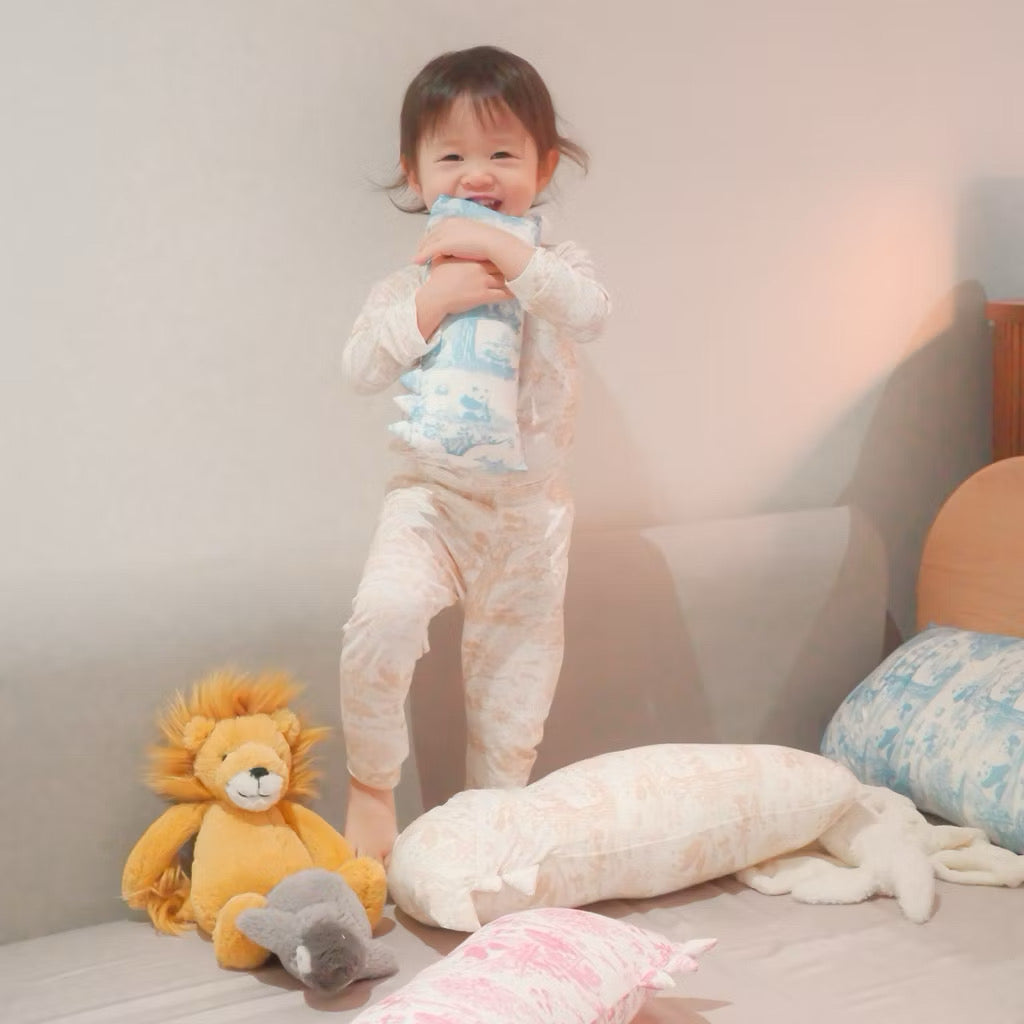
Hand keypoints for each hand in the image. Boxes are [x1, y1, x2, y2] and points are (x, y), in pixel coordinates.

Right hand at [414, 258, 512, 339]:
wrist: (436, 297)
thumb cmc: (436, 281)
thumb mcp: (440, 262)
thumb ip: (445, 253)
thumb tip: (442, 248)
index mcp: (470, 260)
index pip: (489, 255)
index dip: (498, 256)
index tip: (505, 256)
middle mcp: (479, 269)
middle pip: (499, 265)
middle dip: (507, 265)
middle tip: (517, 265)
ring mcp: (482, 282)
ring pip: (503, 278)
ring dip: (512, 279)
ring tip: (521, 279)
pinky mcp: (484, 296)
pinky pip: (502, 295)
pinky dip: (511, 294)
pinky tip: (518, 294)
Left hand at [415, 218, 533, 280]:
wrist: (495, 244)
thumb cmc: (490, 243)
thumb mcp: (476, 237)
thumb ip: (466, 239)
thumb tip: (466, 245)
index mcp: (455, 220)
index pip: (438, 228)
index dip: (431, 238)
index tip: (427, 245)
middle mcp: (448, 224)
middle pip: (430, 234)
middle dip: (423, 244)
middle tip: (419, 253)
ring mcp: (446, 233)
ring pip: (428, 242)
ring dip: (421, 250)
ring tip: (417, 260)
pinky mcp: (445, 243)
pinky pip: (429, 250)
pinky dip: (422, 256)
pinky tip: (417, 262)